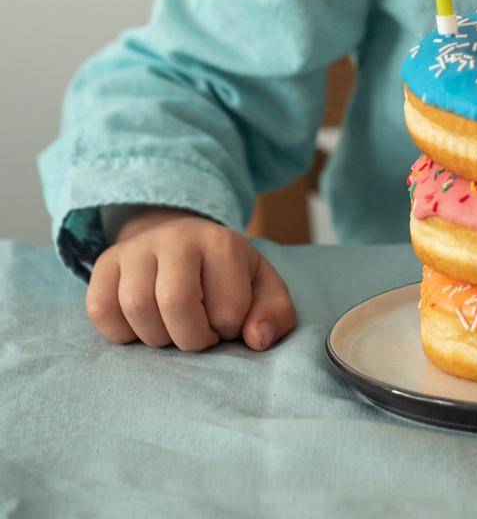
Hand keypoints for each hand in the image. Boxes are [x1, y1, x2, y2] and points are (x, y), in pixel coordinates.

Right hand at [85, 207, 296, 352]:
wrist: (182, 243)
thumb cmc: (225, 277)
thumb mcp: (261, 288)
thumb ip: (275, 313)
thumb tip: (258, 339)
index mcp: (221, 242)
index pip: (226, 308)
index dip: (227, 330)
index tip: (225, 323)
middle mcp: (177, 237)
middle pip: (175, 302)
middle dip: (190, 337)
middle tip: (197, 333)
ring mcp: (137, 249)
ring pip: (136, 308)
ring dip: (156, 337)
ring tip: (171, 329)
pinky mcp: (105, 264)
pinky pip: (101, 310)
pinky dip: (120, 332)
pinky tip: (141, 326)